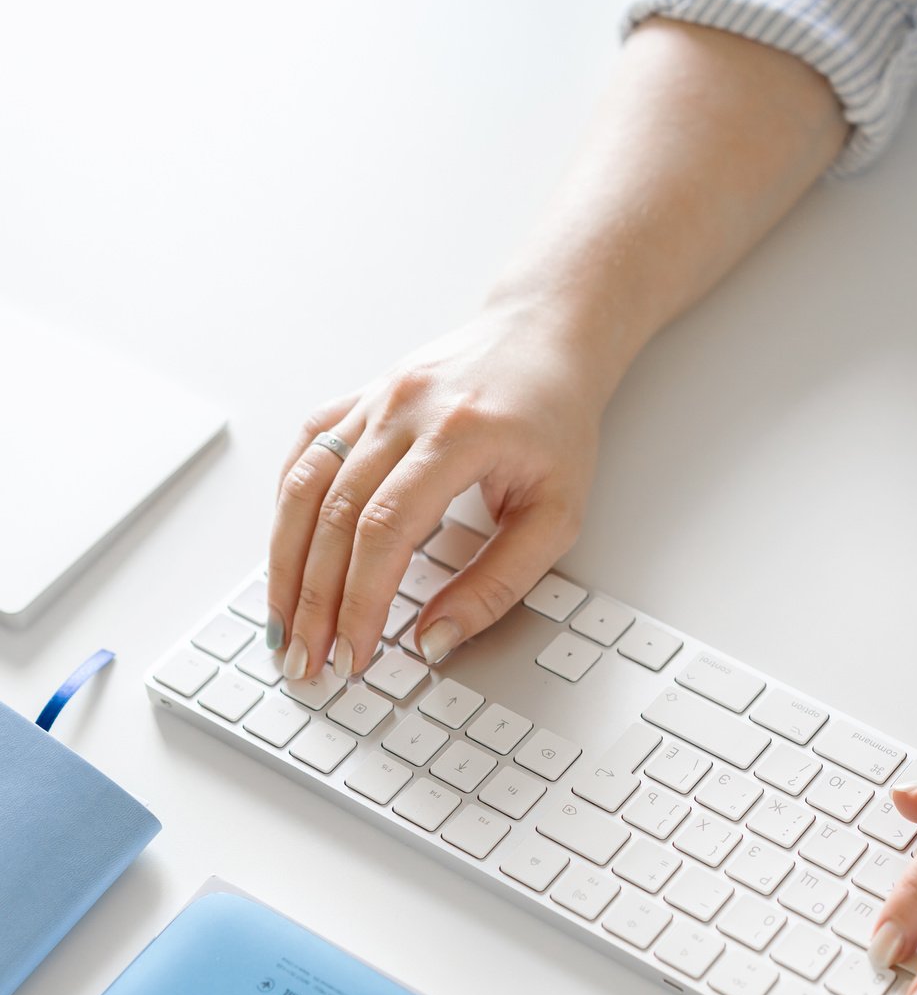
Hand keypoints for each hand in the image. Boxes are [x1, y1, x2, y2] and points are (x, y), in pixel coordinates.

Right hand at [266, 300, 601, 679]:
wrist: (544, 334)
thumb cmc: (556, 422)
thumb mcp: (557, 515)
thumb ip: (500, 583)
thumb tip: (436, 639)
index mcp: (459, 434)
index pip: (385, 530)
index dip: (360, 601)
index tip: (354, 655)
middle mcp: (404, 409)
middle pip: (334, 516)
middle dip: (314, 601)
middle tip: (307, 661)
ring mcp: (373, 400)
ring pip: (304, 486)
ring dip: (285, 565)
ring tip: (282, 626)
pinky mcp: (356, 399)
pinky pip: (304, 456)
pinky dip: (286, 512)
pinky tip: (283, 558)